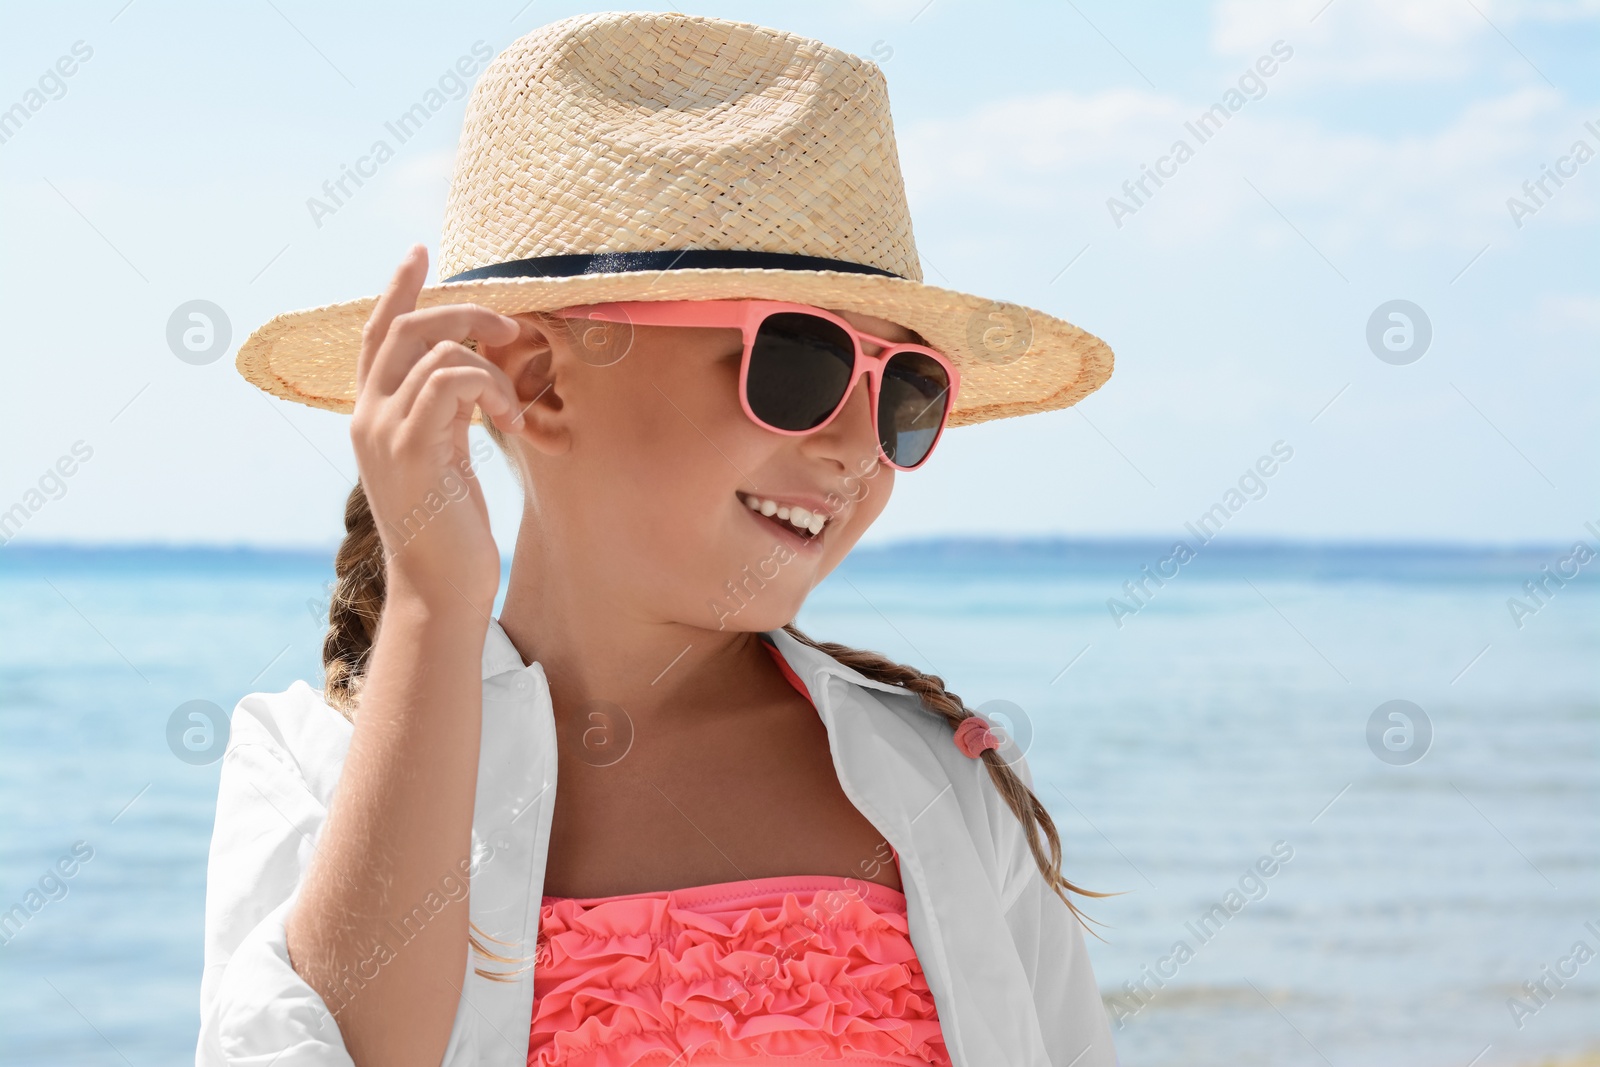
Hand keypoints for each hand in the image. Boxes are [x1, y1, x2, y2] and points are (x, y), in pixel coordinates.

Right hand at [350, 243, 524, 615]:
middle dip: (460, 311)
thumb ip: (443, 414)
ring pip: (434, 351)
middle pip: (403, 328)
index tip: (419, 251)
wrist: (440, 588)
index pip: (376, 333)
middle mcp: (367, 417)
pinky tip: (507, 421)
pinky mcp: (413, 450)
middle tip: (508, 324)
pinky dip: (487, 388)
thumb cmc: (450, 528)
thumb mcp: (444, 457)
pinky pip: (450, 382)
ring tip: (510, 405)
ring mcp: (385, 432)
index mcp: (372, 415)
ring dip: (487, 364)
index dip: (397, 288)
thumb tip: (471, 376)